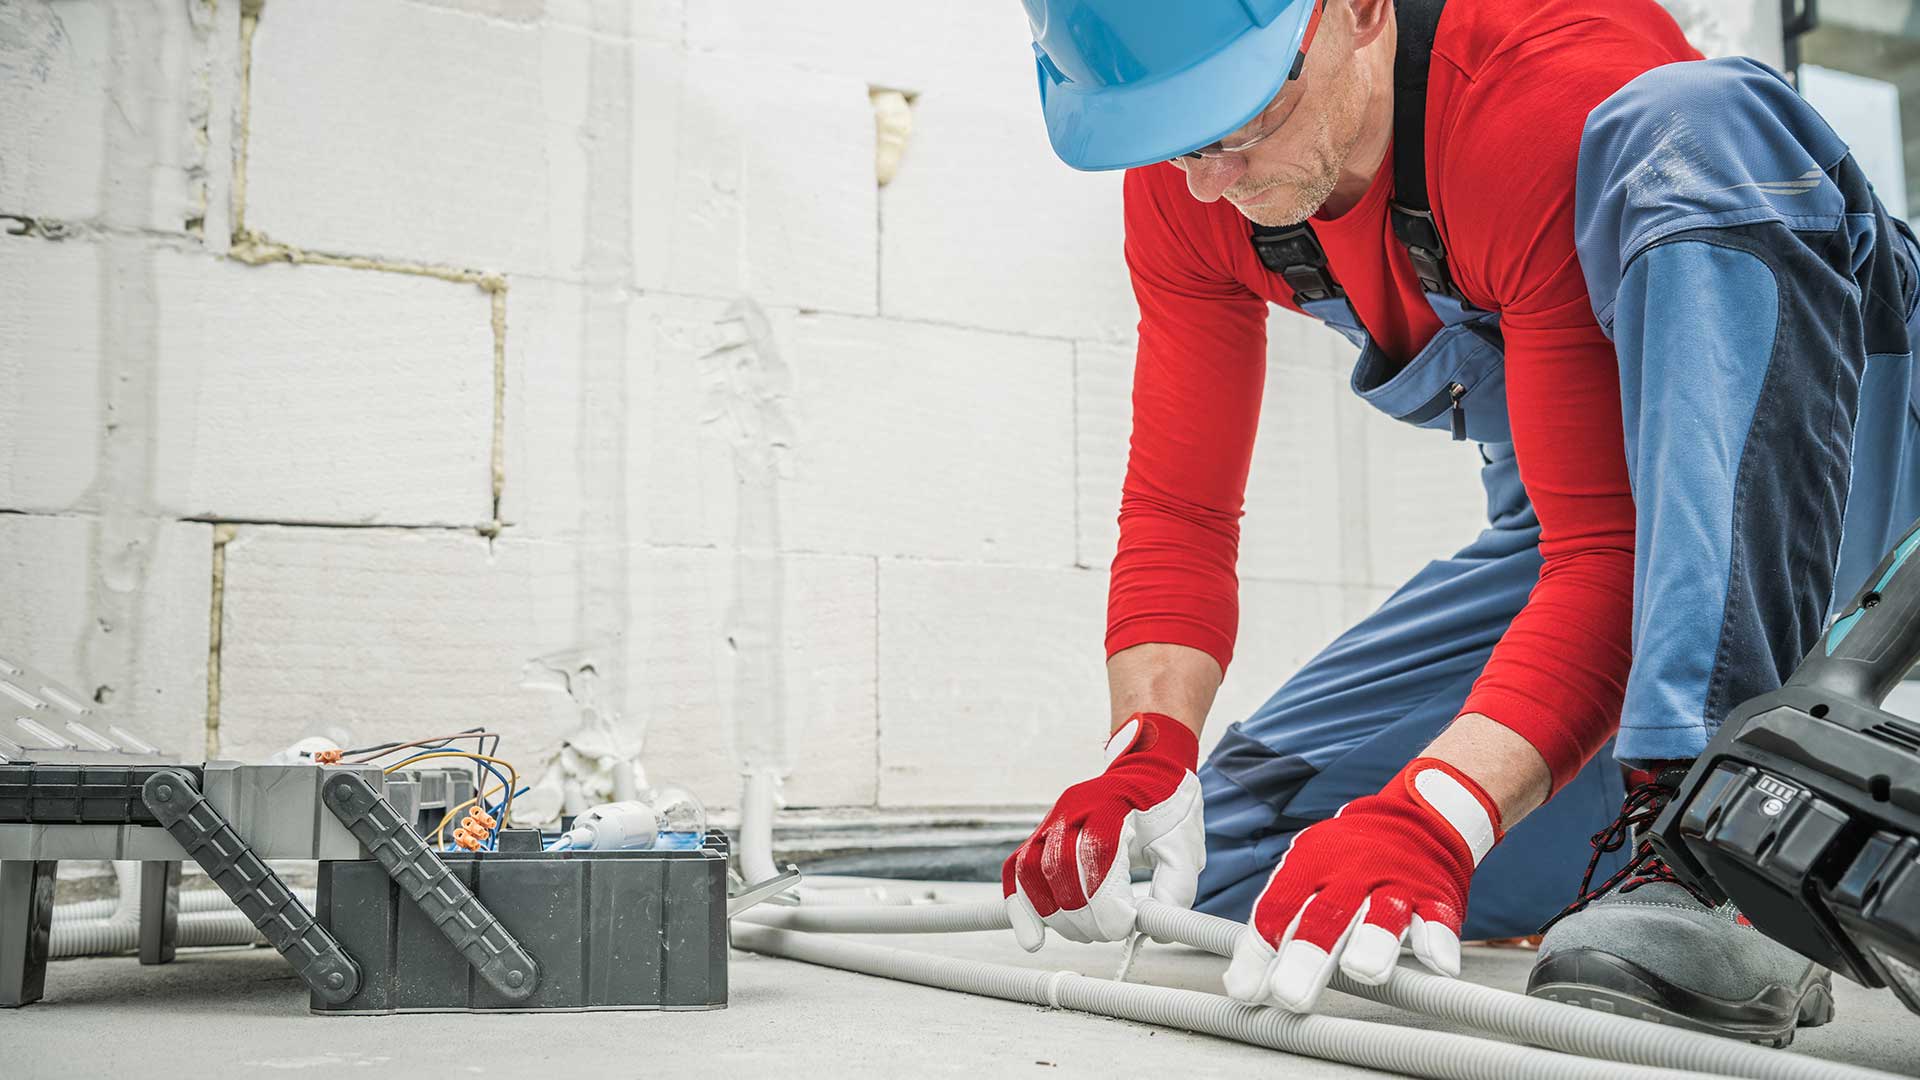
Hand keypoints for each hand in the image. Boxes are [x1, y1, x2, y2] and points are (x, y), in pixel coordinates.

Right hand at [1002, 712, 1204, 948]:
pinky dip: (1020, 907)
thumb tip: (1157, 931)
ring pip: (1029, 871)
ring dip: (1053, 914)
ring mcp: (1051, 820)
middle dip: (1081, 914)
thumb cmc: (1166, 810)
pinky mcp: (1040, 836)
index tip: (1126, 924)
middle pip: (1057, 867)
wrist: (1146, 774)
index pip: (1093, 855)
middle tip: (1109, 932)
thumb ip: (1175, 887)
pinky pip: (1016, 871)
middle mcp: (1073, 808)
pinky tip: (1033, 937)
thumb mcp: (1184, 846)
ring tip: (1084, 932)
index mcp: (1112, 804)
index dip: (1105, 901)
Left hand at [1223, 757, 1502, 1011]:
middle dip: (1307, 956)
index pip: (1278, 908)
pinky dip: (1437, 941)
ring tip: (1362, 971)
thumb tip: (1242, 987)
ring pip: (1383, 914)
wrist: (1415, 820)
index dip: (1261, 950)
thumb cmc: (1346, 863)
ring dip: (1372, 943)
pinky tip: (1436, 965)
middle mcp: (1350, 873)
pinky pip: (1437, 919)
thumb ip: (1277, 928)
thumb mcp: (1306, 878)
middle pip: (1325, 916)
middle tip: (1290, 995)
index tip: (1248, 990)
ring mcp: (1395, 884)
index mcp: (1310, 866)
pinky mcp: (1436, 897)